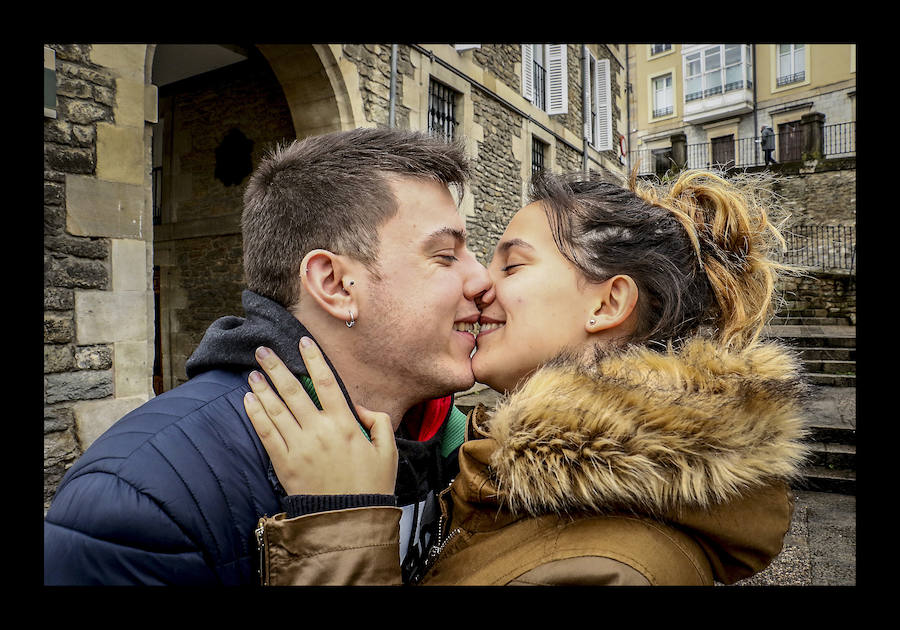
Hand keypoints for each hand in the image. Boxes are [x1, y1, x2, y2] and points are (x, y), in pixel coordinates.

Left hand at [244, 337, 396, 495]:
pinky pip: (266, 433)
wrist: (349, 521)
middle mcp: (320, 430)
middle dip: (276, 368)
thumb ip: (377, 421)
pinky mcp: (284, 464)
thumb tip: (358, 407)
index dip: (313, 359)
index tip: (302, 342)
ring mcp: (300, 447)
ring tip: (253, 372)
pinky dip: (256, 415)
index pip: (326, 382)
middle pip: (294, 390)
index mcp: (345, 424)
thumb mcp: (388, 450)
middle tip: (262, 351)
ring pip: (276, 409)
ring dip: (262, 388)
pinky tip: (248, 400)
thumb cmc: (372, 486)